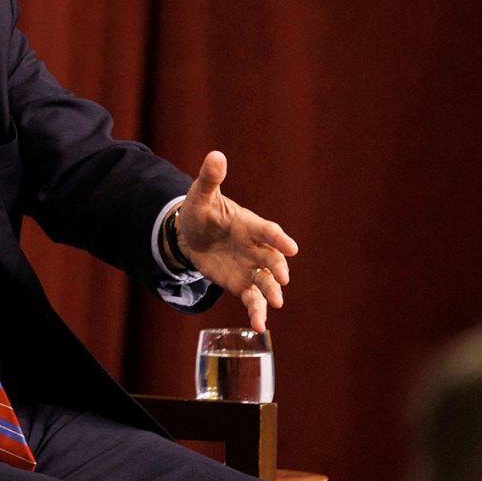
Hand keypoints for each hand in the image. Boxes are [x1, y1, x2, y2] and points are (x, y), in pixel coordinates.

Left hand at [175, 151, 298, 331]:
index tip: (291, 248)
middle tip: (282, 277)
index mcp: (248, 224)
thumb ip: (210, 179)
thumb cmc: (201, 212)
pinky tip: (259, 325)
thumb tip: (216, 155)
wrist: (190, 236)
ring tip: (275, 304)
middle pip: (271, 258)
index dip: (278, 238)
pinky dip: (257, 312)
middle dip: (278, 267)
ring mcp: (250, 267)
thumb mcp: (200, 196)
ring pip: (266, 282)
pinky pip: (253, 299)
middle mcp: (254, 247)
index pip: (267, 230)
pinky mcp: (241, 284)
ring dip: (271, 292)